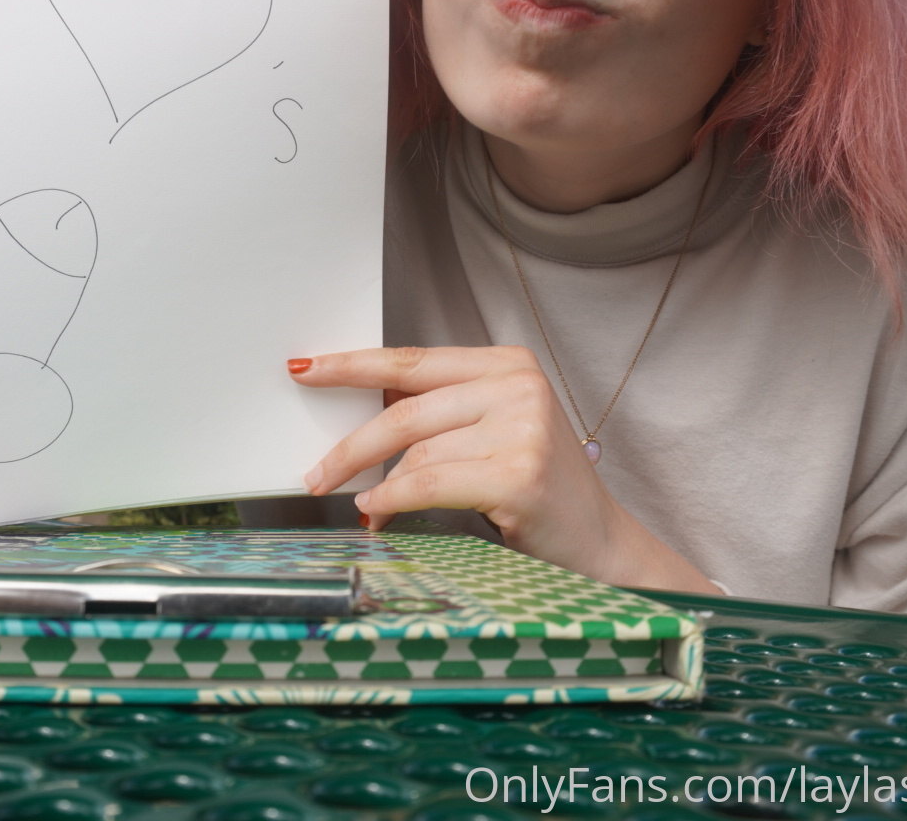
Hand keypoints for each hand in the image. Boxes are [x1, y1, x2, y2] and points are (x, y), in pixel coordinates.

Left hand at [291, 345, 721, 592]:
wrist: (602, 547)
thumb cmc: (538, 495)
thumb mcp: (494, 433)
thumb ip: (440, 414)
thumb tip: (359, 412)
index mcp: (509, 365)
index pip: (413, 360)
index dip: (352, 365)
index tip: (304, 368)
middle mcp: (519, 386)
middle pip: (404, 410)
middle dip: (351, 446)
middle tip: (315, 474)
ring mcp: (523, 428)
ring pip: (415, 453)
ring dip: (378, 488)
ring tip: (369, 510)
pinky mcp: (519, 474)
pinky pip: (428, 485)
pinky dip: (392, 502)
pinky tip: (379, 515)